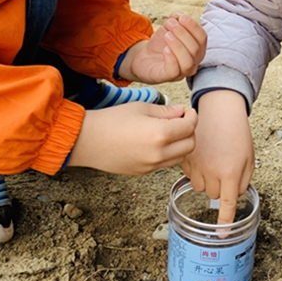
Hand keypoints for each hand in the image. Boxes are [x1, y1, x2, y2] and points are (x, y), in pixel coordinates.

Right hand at [68, 103, 196, 174]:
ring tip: (171, 132)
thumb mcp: (140, 108)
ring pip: (180, 158)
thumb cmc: (110, 121)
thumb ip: (165, 111)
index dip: (193, 117)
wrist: (88, 141)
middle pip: (190, 145)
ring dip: (182, 145)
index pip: (189, 126)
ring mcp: (152, 166)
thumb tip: (180, 112)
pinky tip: (158, 143)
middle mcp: (159, 153)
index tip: (189, 112)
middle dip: (190, 132)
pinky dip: (169, 154)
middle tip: (183, 121)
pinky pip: (165, 164)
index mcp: (160, 134)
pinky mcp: (144, 172)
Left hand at [121, 13, 206, 83]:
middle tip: (170, 24)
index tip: (181, 17)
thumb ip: (176, 19)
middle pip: (196, 49)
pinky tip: (165, 49)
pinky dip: (171, 58)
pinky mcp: (168, 77)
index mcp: (197, 48)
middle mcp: (193, 62)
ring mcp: (182, 72)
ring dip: (178, 45)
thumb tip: (179, 16)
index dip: (193, 26)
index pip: (202, 38)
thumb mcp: (169, 28)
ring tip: (167, 35)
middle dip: (183, 33)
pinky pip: (174, 71)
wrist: (144, 57)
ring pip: (188, 62)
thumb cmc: (161, 44)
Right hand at [181, 90, 254, 223]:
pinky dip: (194, 169)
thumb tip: (235, 195)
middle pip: (212, 195)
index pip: (227, 204)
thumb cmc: (237, 131)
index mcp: (231, 171)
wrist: (219, 109)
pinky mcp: (185, 158)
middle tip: (224, 168)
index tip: (222, 234)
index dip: (224, 221)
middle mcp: (212, 171)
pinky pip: (188, 174)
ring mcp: (196, 164)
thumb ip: (243, 180)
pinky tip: (202, 155)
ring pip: (199, 187)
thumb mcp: (249, 157)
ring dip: (205, 180)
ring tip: (212, 160)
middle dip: (218, 187)